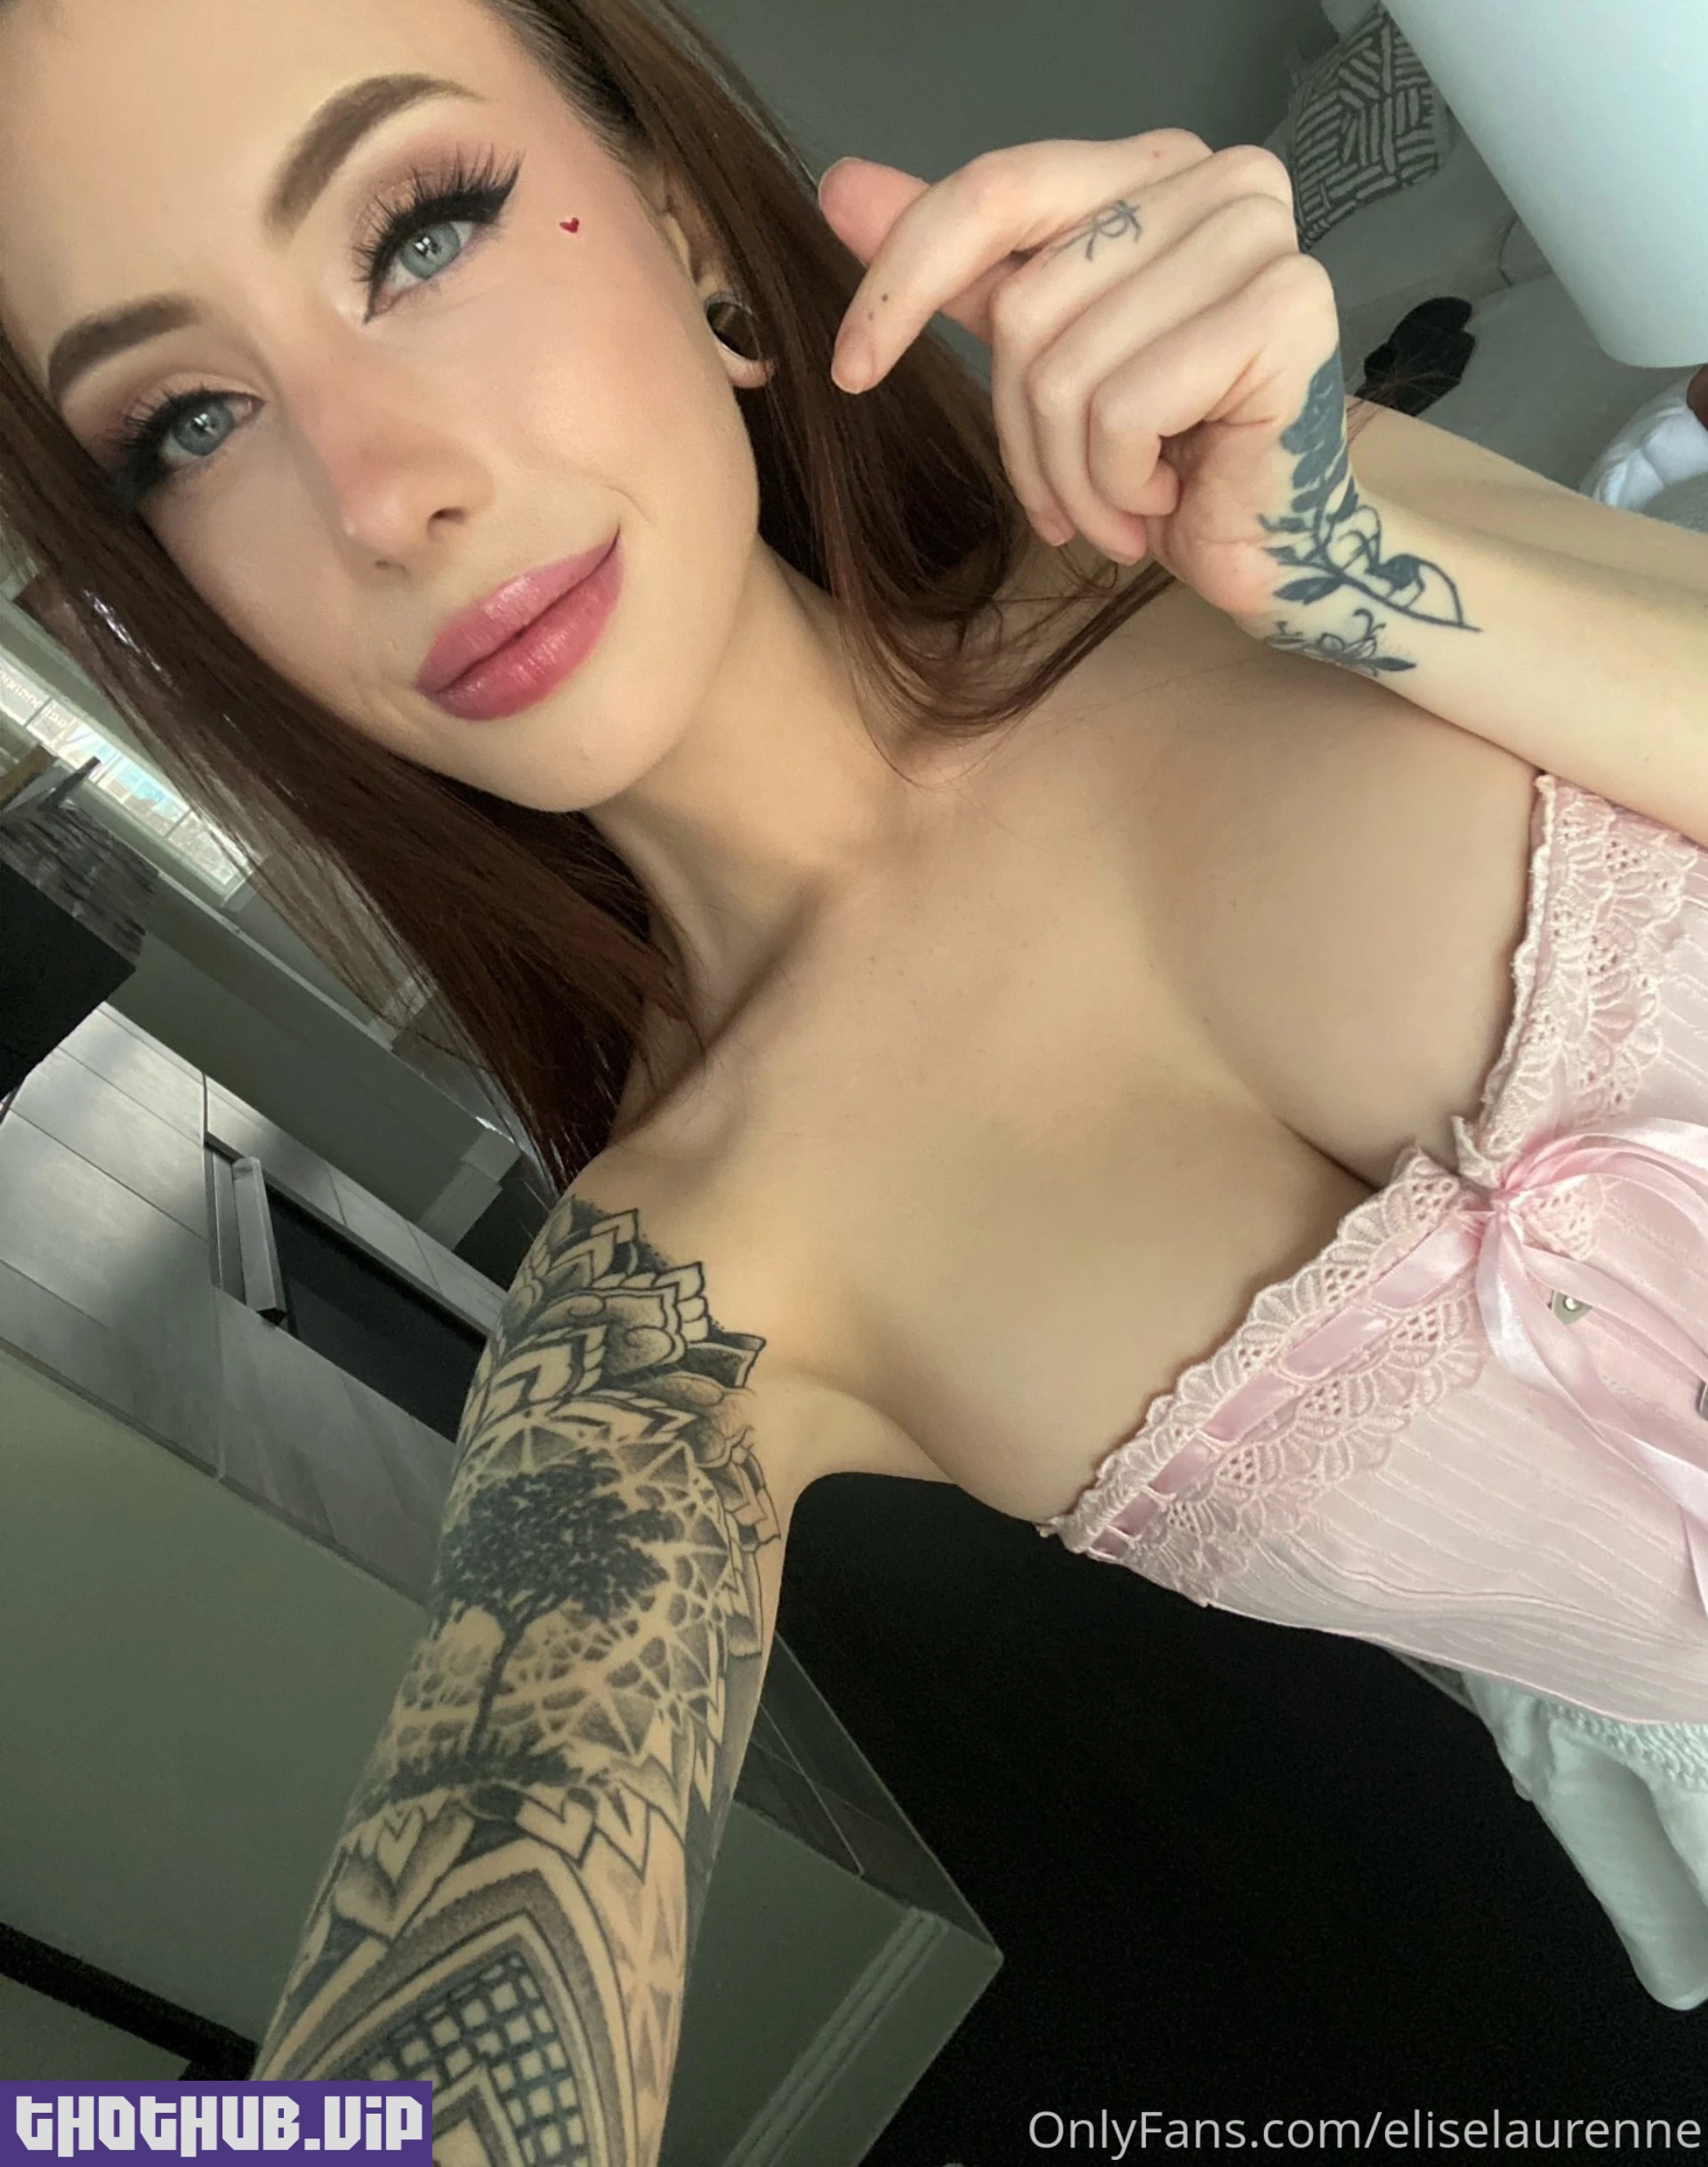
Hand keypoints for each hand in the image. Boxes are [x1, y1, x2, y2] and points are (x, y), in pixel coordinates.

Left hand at [817, 132, 1348, 621]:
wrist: (1264, 543)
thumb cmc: (1164, 454)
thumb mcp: (1043, 352)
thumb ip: (961, 268)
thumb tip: (841, 186)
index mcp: (1155, 168)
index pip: (993, 191)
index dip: (902, 281)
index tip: (849, 370)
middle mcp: (1219, 179)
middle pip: (1027, 306)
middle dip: (1027, 433)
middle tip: (1072, 496)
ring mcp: (1260, 238)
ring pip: (1067, 369)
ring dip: (1074, 476)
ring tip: (1126, 504)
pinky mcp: (1285, 312)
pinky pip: (1122, 411)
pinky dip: (1122, 486)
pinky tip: (1172, 498)